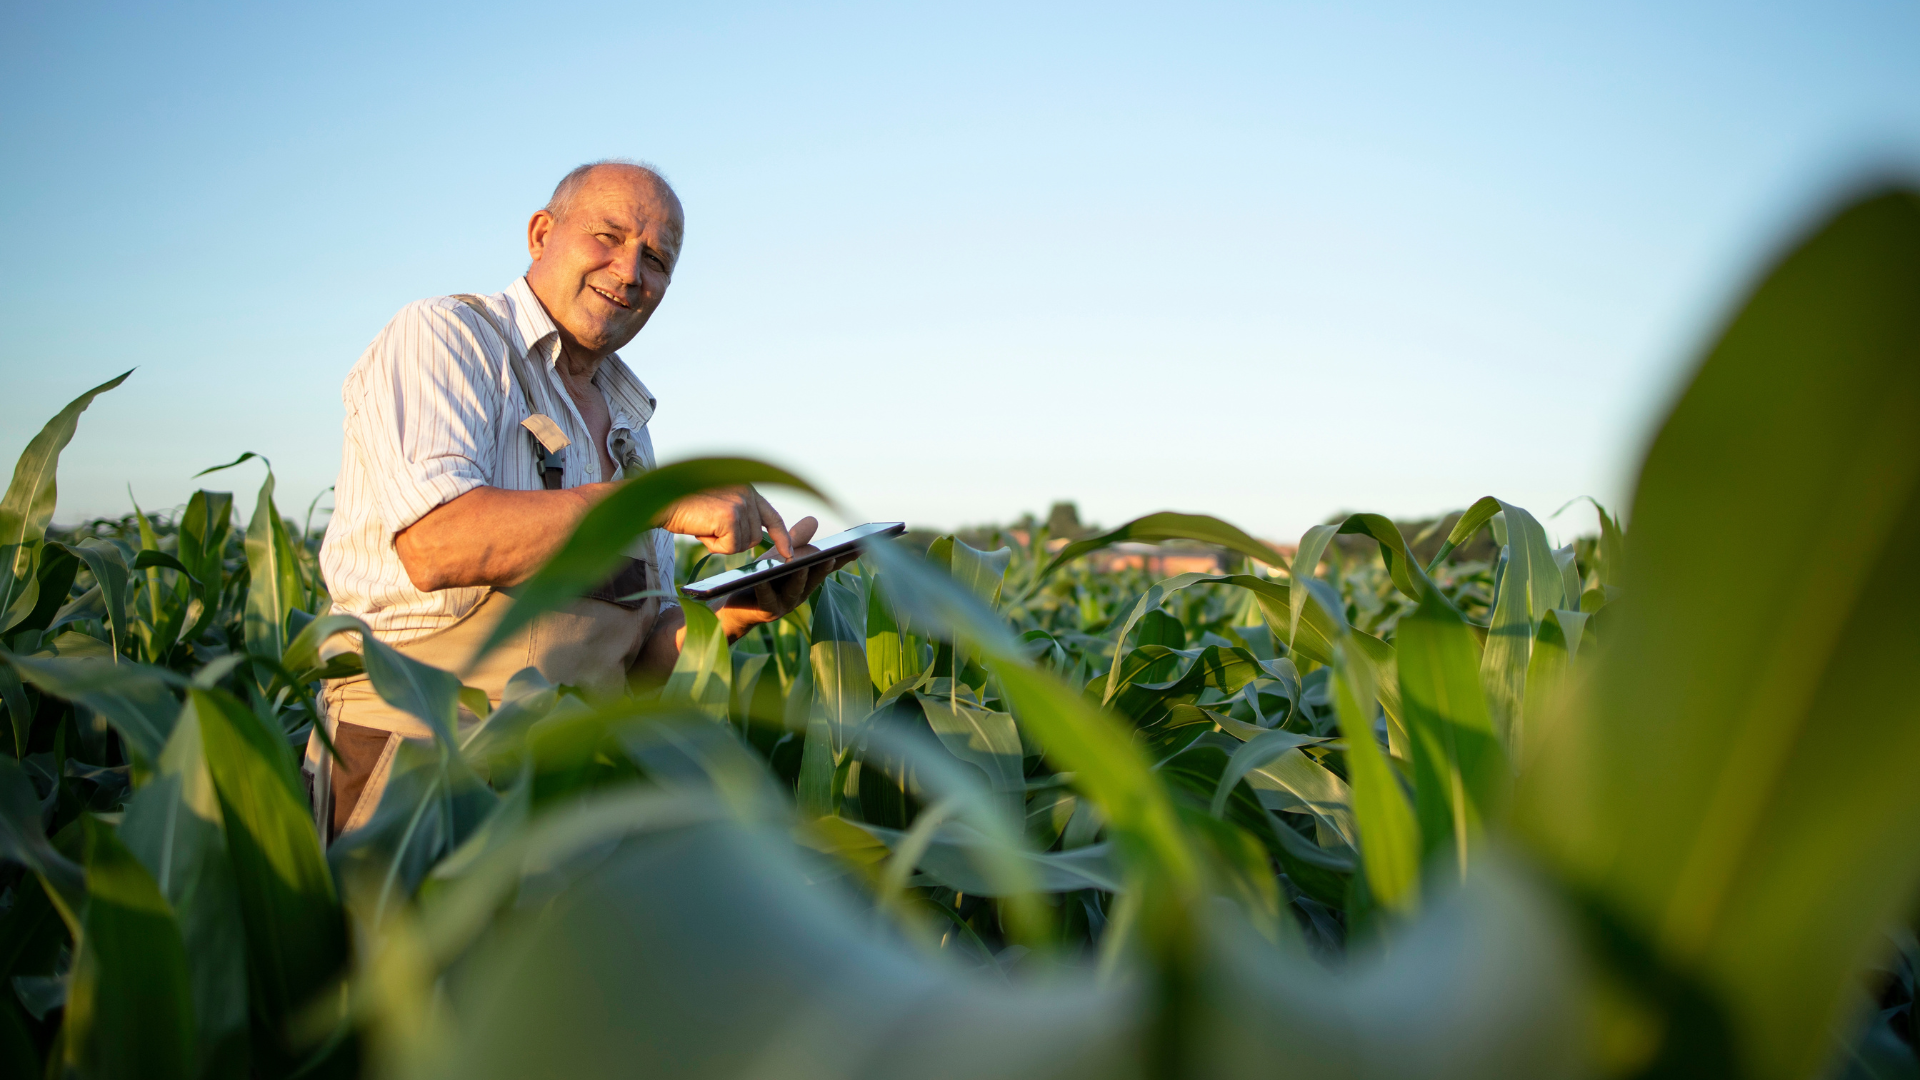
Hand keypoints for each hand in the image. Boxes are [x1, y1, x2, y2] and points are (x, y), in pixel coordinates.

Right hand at [659, 485, 793, 558]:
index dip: (782, 537)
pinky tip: (702, 531)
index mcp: (746, 489)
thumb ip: (738, 516)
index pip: (772, 516)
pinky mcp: (731, 516)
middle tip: (709, 528)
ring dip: (722, 544)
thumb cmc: (685, 508)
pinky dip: (715, 546)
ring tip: (704, 527)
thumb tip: (753, 539)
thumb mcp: (718, 507)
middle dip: (732, 541)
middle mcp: (747, 493)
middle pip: (755, 537)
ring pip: (743, 544)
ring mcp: (740, 504)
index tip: (789, 553)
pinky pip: (731, 547)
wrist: (662, 500)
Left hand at [714, 517, 860, 637]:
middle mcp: (802, 592)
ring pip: (796, 589)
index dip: (845, 557)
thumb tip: (813, 519)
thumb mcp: (777, 554)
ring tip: (800, 565)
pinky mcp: (767, 611)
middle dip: (824, 566)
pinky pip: (767, 598)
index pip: (830, 565)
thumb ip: (796, 539)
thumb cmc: (761, 577)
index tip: (861, 545)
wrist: (735, 604)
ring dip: (800, 577)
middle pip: (816, 577)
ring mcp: (786, 603)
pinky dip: (765, 588)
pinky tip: (762, 578)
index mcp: (809, 577)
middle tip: (831, 555)